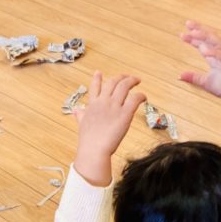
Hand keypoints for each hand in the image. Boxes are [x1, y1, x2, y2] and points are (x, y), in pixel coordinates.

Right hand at [73, 71, 145, 185]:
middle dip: (121, 77)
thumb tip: (76, 110)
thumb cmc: (88, 140)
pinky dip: (140, 95)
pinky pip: (135, 98)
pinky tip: (143, 97)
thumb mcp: (82, 124)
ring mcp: (114, 106)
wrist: (94, 149)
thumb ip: (81, 115)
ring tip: (137, 80)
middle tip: (127, 77)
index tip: (99, 72)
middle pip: (113, 82)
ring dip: (132, 81)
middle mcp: (103, 101)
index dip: (97, 78)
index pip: (95, 87)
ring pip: (124, 86)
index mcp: (93, 104)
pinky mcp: (125, 113)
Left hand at [179, 20, 220, 119]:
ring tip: (194, 33)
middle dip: (200, 30)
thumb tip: (179, 76)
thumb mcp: (204, 82)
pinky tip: (204, 51)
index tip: (183, 32)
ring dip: (206, 37)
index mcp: (215, 57)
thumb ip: (194, 77)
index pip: (204, 42)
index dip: (194, 36)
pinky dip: (214, 53)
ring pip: (217, 43)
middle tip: (188, 24)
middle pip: (211, 38)